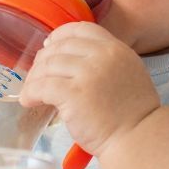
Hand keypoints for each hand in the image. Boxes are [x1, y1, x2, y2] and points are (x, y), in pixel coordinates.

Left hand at [21, 23, 158, 155]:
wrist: (139, 139)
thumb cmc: (132, 115)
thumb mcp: (128, 74)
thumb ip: (105, 62)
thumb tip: (68, 58)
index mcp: (116, 49)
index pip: (80, 29)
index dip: (60, 36)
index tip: (49, 46)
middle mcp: (103, 56)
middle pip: (60, 47)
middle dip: (42, 61)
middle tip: (36, 76)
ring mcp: (88, 74)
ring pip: (48, 66)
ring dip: (34, 79)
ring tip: (31, 91)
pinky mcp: (74, 94)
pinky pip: (42, 87)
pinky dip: (31, 93)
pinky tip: (28, 101)